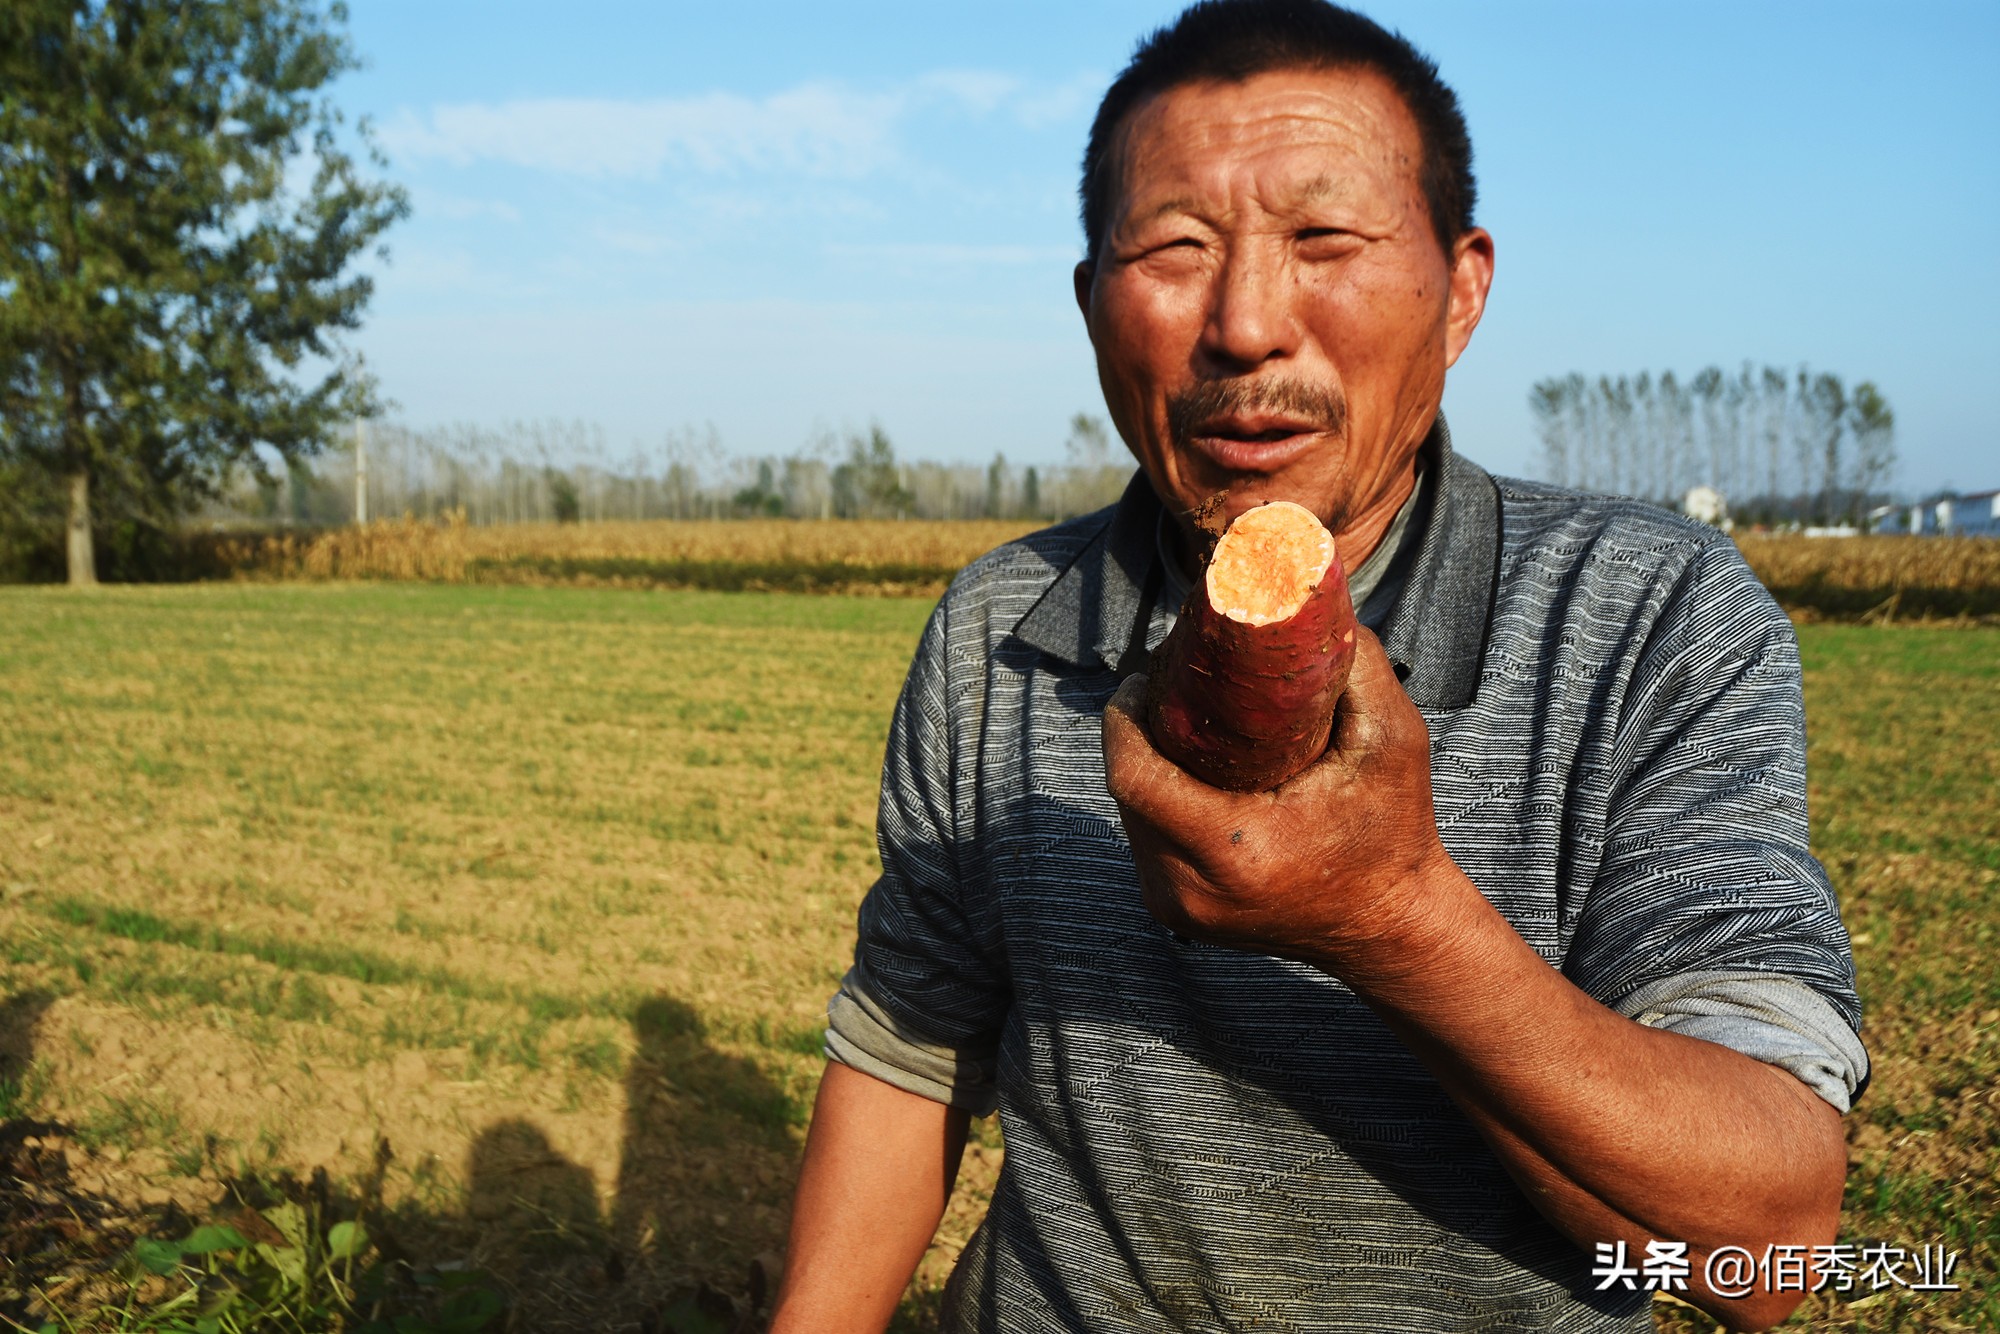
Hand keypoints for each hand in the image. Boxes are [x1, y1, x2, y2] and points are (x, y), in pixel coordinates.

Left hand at [1101, 626, 1463, 970]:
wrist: (1390, 927)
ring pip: (1128, 814)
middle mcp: (1190, 889)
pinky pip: (1144, 838)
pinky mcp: (1174, 912)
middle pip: (1124, 788)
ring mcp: (1176, 908)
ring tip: (1181, 724)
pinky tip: (1188, 772)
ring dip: (1144, 763)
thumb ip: (1356, 665)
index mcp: (1233, 850)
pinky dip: (1156, 800)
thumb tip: (1301, 598)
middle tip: (1171, 686)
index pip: (1133, 774)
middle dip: (1136, 730)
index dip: (1125, 716)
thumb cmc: (1393, 831)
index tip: (1147, 676)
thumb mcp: (1393, 740)